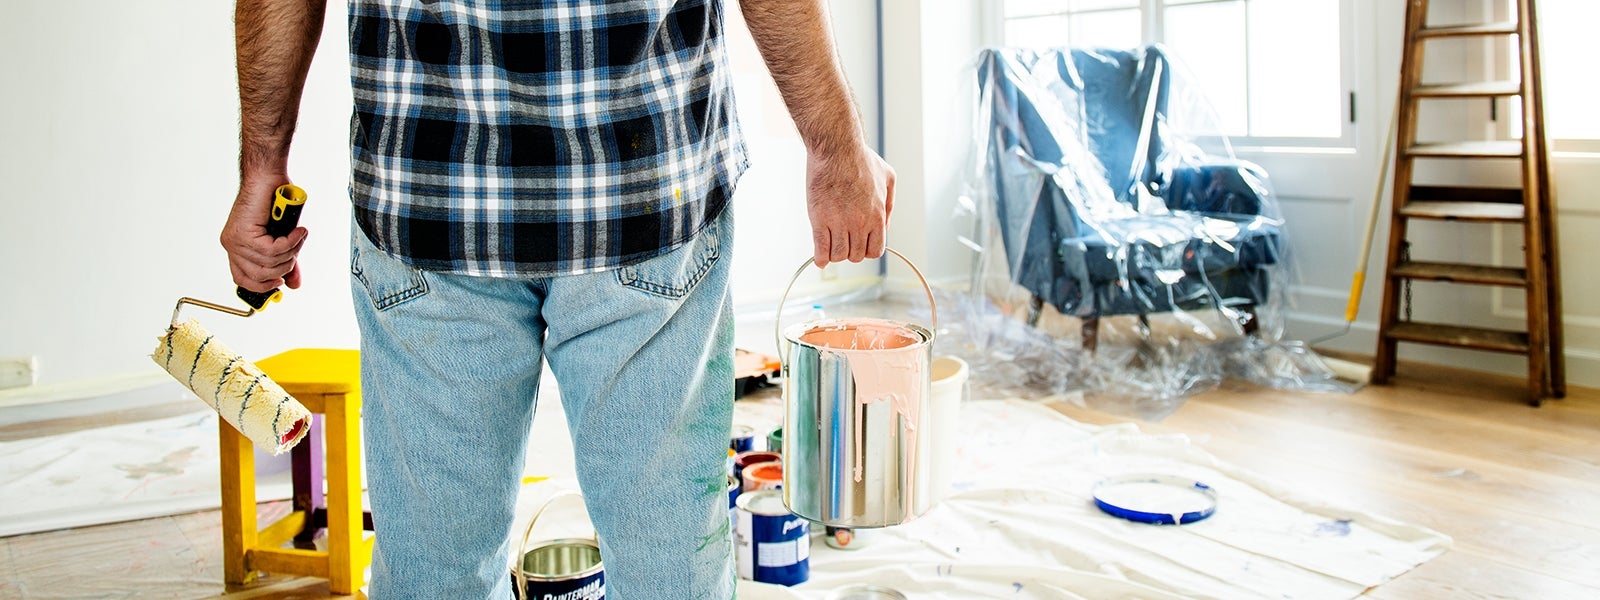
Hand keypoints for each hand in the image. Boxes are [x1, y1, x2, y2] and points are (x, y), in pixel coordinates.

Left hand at [220, 174, 307, 292]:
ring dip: (290, 251)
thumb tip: (293, 283)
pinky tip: (296, 231)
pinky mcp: (244, 233)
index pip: (243, 279)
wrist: (268, 178)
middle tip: (296, 250)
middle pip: (259, 276)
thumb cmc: (274, 201)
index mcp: (237, 248)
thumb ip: (285, 261)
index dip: (263, 286)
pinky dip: (290, 242)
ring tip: (298, 236)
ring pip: (268, 263)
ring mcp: (235, 241)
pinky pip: (272, 250)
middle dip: (284, 267)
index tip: (280, 282)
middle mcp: (232, 246)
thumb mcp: (282, 238)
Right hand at [805, 143, 894, 267]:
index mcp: (877, 215)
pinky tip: (820, 258)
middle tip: (843, 240)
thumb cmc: (860, 159)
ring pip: (839, 256)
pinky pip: (821, 251)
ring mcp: (839, 223)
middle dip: (850, 251)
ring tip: (831, 243)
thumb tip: (885, 227)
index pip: (875, 251)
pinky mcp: (819, 220)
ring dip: (835, 254)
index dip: (867, 249)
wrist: (836, 148)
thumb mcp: (888, 178)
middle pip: (856, 256)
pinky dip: (820, 259)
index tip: (859, 243)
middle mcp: (860, 223)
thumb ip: (889, 205)